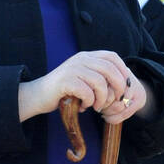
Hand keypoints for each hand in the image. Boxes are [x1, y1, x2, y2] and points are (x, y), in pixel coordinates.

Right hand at [18, 51, 141, 121]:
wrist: (38, 95)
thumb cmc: (65, 91)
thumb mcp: (83, 79)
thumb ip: (99, 77)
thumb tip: (123, 85)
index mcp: (87, 56)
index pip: (112, 57)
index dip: (123, 71)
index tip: (124, 87)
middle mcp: (81, 59)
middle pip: (109, 70)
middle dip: (117, 88)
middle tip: (115, 101)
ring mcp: (73, 69)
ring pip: (100, 82)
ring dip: (102, 99)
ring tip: (97, 107)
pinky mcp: (66, 81)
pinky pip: (87, 92)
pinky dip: (89, 102)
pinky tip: (84, 107)